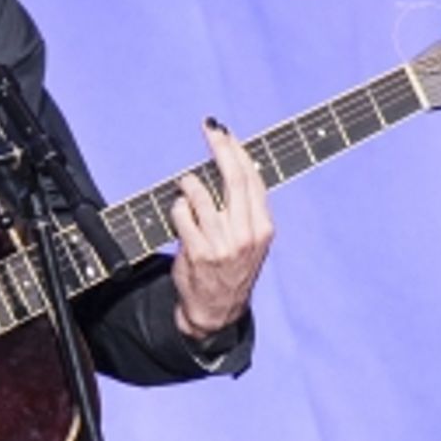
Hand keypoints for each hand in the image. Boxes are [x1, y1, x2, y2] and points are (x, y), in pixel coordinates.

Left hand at [169, 117, 273, 339]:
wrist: (216, 311)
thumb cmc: (231, 268)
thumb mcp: (250, 240)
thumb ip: (245, 208)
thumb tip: (232, 163)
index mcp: (263, 228)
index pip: (253, 179)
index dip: (238, 151)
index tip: (226, 133)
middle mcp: (245, 235)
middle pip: (233, 178)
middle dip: (220, 148)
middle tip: (209, 129)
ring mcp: (221, 244)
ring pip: (202, 194)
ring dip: (190, 182)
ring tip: (186, 183)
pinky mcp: (197, 252)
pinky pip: (182, 214)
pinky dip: (177, 206)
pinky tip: (178, 209)